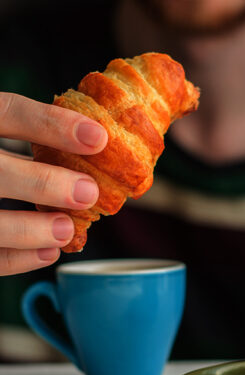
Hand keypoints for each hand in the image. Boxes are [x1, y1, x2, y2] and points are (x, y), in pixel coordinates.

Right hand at [0, 92, 107, 274]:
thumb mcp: (1, 130)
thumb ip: (34, 132)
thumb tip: (100, 143)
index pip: (6, 112)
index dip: (51, 124)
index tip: (99, 138)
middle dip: (43, 183)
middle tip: (89, 193)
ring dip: (29, 229)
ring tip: (67, 230)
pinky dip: (16, 258)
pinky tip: (49, 252)